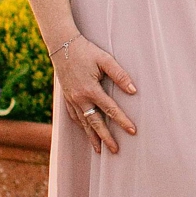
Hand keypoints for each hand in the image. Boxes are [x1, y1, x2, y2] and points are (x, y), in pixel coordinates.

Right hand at [52, 33, 137, 153]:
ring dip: (92, 137)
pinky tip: (85, 131)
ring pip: (83, 122)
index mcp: (90, 89)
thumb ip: (120, 75)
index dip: (122, 121)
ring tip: (100, 150)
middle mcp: (79, 98)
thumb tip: (134, 90)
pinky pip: (74, 116)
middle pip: (95, 122)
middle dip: (105, 138)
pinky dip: (81, 126)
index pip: (110, 109)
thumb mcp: (105, 59)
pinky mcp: (66, 97)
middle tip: (115, 150)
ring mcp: (71, 99)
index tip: (132, 131)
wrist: (62, 46)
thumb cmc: (86, 51)